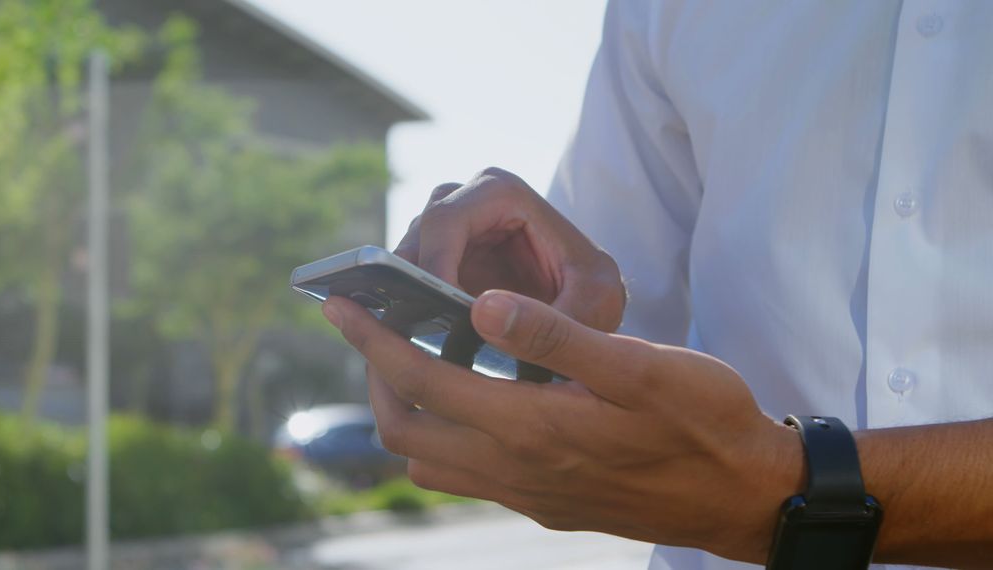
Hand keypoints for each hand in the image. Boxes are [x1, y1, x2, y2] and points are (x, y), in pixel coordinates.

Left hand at [321, 290, 805, 563]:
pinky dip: (443, 436)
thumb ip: (556, 336)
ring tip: (411, 360)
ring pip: (430, 458)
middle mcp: (516, 469)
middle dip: (374, 378)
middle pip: (406, 428)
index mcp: (531, 427)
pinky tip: (470, 403)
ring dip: (405, 409)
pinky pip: (465, 476)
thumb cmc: (704, 421)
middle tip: (372, 331)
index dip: (373, 341)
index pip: (420, 381)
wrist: (745, 496)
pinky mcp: (545, 504)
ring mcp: (528, 494)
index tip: (341, 306)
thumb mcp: (640, 367)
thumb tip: (480, 305)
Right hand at [396, 167, 624, 331]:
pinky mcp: (433, 264)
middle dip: (409, 286)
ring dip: (403, 301)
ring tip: (410, 348)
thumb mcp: (595, 303)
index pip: (446, 220)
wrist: (586, 313)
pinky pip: (402, 283)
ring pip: (402, 260)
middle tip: (412, 336)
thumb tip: (485, 315)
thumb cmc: (596, 296)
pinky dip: (404, 312)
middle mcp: (465, 201)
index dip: (432, 264)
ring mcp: (445, 232)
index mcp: (502, 192)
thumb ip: (555, 317)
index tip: (433, 312)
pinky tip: (412, 350)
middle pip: (415, 237)